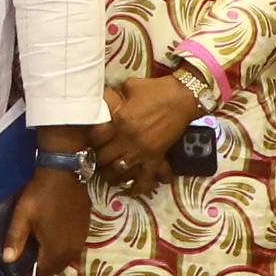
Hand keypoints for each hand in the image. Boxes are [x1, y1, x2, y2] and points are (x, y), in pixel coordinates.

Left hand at [0, 155, 93, 275]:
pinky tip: (55, 237)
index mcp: (55, 251)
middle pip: (55, 270)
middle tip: (28, 255)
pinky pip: (74, 249)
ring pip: (66, 260)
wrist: (64, 173)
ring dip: (54, 259)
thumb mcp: (23, 216)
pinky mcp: (86, 231)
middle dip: (42, 268)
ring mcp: (81, 241)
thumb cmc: (41, 195)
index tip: (20, 266)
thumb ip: (15, 239)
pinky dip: (64, 249)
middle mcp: (71, 251)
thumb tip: (7, 260)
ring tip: (40, 247)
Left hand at [91, 72, 197, 189]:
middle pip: (103, 157)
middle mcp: (128, 138)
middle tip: (99, 158)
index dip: (92, 141)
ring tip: (108, 175)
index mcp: (119, 119)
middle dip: (98, 159)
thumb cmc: (157, 90)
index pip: (96, 138)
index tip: (94, 142)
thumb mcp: (130, 86)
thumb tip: (106, 98)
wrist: (183, 98)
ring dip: (111, 175)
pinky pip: (145, 179)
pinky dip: (138, 187)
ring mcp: (142, 150)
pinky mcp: (156, 158)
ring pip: (118, 171)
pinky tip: (132, 189)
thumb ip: (116, 95)